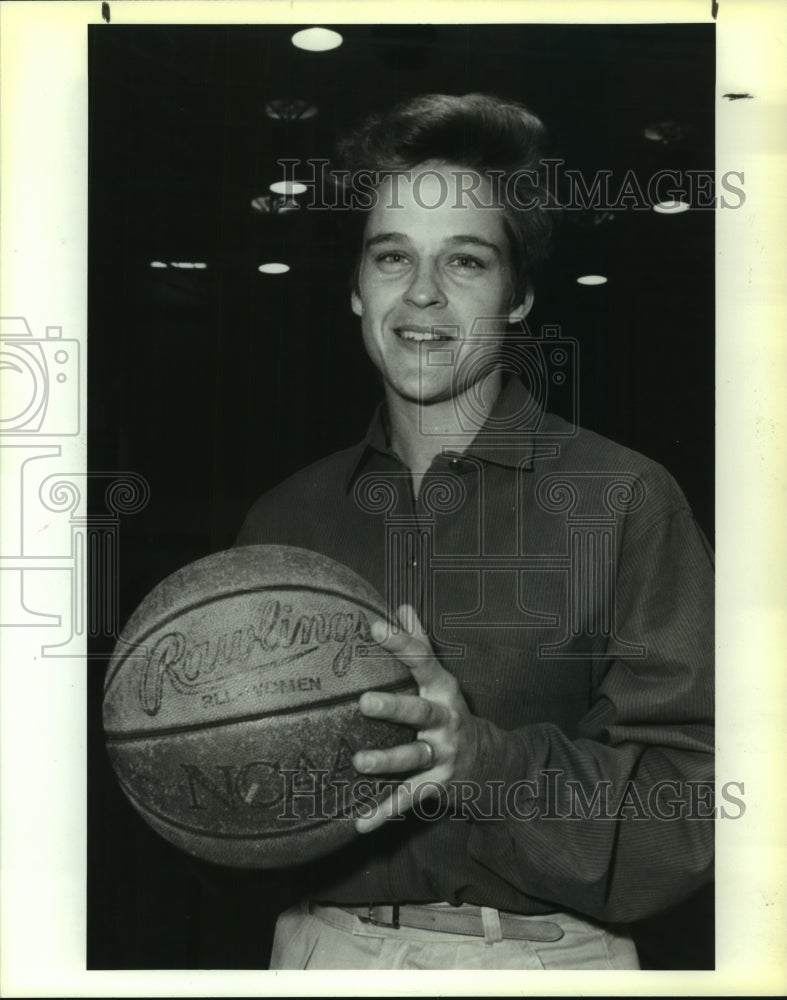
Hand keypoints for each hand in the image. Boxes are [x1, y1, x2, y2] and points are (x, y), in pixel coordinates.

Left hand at [352, 604, 480, 832]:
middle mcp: (445, 722)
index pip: (422, 662)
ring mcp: (443, 756)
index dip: (400, 643)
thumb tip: (402, 606)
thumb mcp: (442, 679)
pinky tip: (359, 822)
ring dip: (387, 762)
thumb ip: (421, 644)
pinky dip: (384, 812)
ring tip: (359, 762)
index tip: (374, 627)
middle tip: (365, 702)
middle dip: (395, 708)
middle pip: (420, 713)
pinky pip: (408, 799)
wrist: (494, 764)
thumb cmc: (452, 713)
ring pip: (414, 759)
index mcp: (443, 691)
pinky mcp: (437, 786)